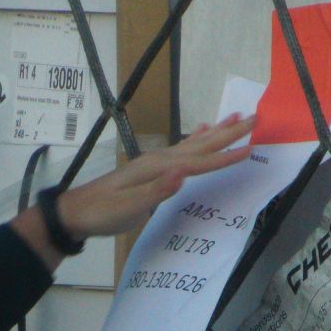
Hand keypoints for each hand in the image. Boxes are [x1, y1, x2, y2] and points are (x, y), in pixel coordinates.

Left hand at [8, 112, 257, 267]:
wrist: (76, 211)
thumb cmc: (102, 212)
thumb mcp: (128, 208)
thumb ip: (157, 191)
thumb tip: (183, 174)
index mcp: (158, 168)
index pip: (198, 162)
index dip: (225, 157)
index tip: (250, 148)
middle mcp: (159, 159)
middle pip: (201, 145)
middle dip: (228, 134)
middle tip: (254, 118)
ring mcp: (155, 162)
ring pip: (194, 143)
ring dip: (216, 132)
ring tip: (235, 118)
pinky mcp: (152, 168)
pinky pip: (182, 148)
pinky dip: (196, 138)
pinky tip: (202, 130)